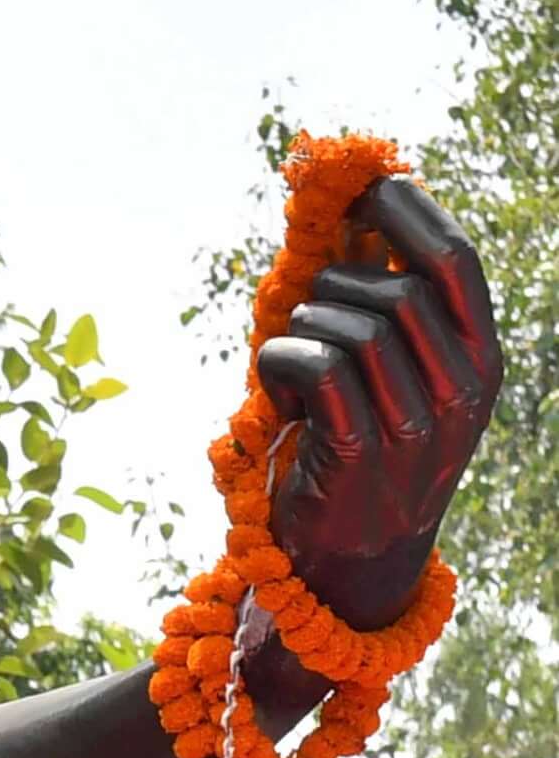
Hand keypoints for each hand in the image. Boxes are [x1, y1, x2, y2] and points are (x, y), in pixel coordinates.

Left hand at [260, 175, 500, 630]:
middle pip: (391, 290)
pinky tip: (275, 392)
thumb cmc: (359, 452)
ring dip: (300, 333)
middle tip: (307, 325)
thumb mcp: (398, 378)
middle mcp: (463, 393)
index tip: (361, 191)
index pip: (456, 260)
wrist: (348, 566)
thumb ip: (390, 308)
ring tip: (293, 369)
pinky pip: (314, 368)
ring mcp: (418, 428)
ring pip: (348, 327)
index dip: (406, 211)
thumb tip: (357, 211)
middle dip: (331, 292)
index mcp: (482, 361)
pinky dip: (279, 365)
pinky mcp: (361, 455)